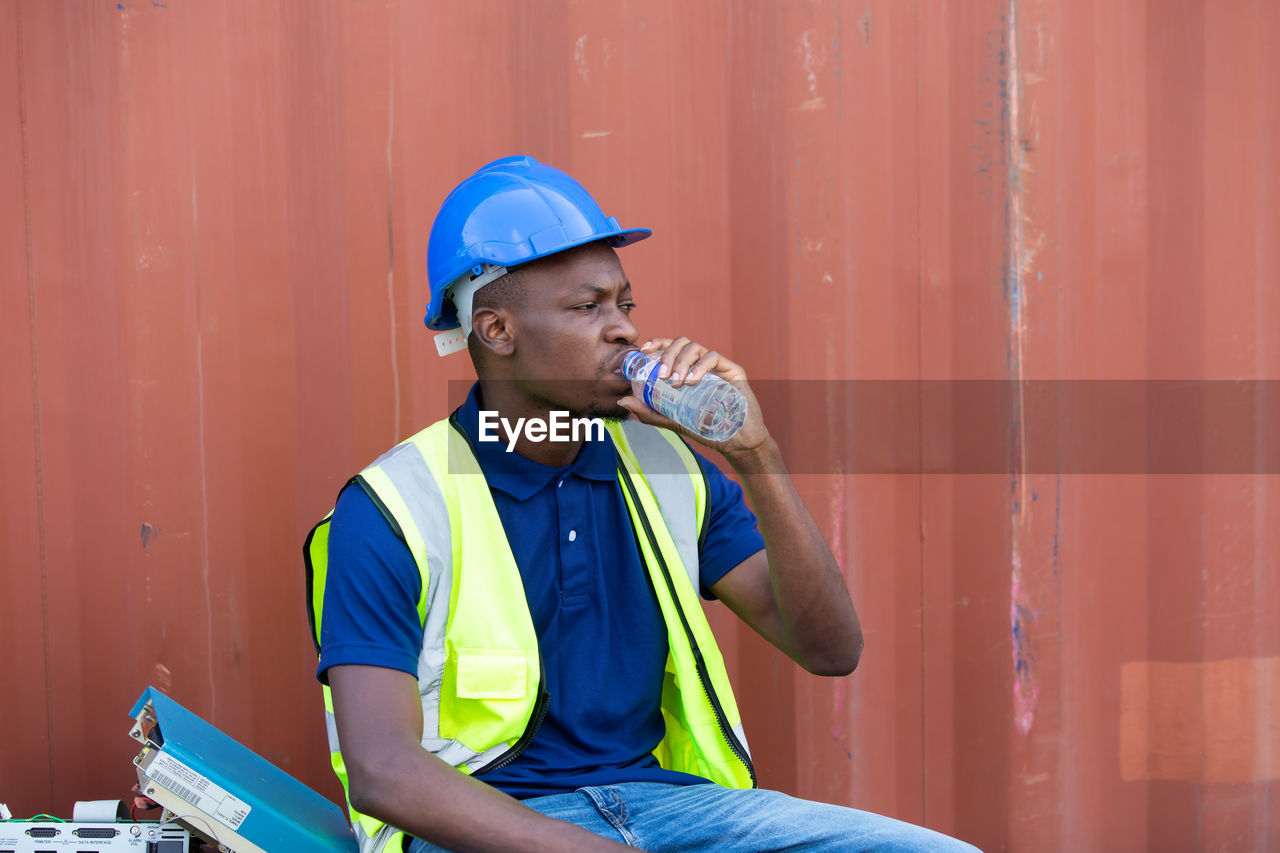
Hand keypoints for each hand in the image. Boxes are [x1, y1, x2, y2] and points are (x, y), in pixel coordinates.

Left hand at [618, 337, 769, 456]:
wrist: (736, 442)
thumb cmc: (706, 428)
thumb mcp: (673, 420)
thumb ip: (650, 411)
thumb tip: (622, 401)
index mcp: (686, 370)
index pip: (669, 348)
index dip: (656, 343)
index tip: (643, 350)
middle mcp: (700, 364)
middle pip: (681, 343)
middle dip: (667, 355)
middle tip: (661, 376)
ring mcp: (717, 366)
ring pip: (695, 347)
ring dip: (681, 361)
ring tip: (676, 382)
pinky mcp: (733, 370)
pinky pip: (713, 357)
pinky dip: (699, 366)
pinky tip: (692, 381)